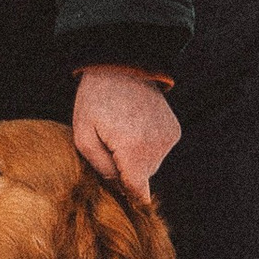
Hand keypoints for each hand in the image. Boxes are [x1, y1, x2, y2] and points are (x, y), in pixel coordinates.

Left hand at [71, 68, 181, 202]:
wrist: (122, 65)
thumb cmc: (96, 99)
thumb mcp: (83, 135)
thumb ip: (101, 168)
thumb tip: (120, 188)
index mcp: (133, 151)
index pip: (137, 191)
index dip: (125, 193)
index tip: (117, 188)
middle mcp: (157, 147)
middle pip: (141, 178)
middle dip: (125, 170)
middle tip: (109, 144)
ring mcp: (168, 138)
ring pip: (151, 165)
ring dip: (136, 157)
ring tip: (122, 131)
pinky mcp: (174, 130)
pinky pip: (159, 151)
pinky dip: (147, 146)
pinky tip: (135, 127)